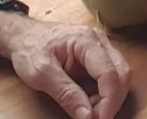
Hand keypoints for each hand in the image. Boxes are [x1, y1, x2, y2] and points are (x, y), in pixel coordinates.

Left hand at [0, 13, 130, 118]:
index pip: (109, 72)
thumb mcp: (41, 74)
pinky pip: (110, 78)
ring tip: (85, 109)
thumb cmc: (30, 49)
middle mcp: (99, 41)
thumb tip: (88, 117)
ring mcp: (101, 48)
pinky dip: (102, 95)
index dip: (109, 101)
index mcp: (85, 40)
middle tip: (92, 118)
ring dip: (107, 99)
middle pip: (121, 74)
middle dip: (111, 101)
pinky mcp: (99, 57)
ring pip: (119, 77)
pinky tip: (86, 100)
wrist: (25, 37)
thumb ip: (66, 94)